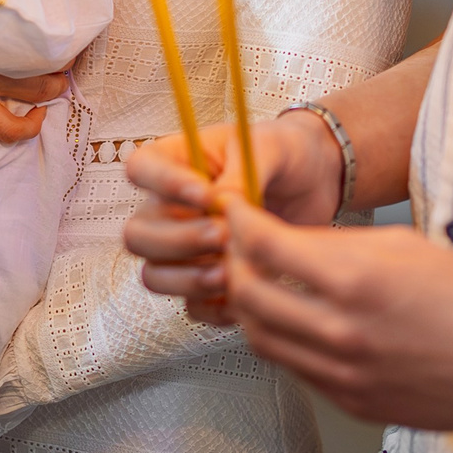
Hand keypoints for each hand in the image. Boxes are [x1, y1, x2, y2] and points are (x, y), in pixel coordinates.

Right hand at [123, 111, 346, 321]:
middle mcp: (169, 208)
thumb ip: (241, 172)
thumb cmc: (283, 152)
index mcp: (176, 161)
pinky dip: (213, 305)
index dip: (163, 186)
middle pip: (137, 234)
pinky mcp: (207, 279)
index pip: (139, 169)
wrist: (316, 181)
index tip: (206, 195)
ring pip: (155, 275)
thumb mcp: (267, 146)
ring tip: (229, 271)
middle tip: (222, 235)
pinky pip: (191, 305)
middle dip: (177, 241)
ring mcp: (184, 248)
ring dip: (187, 278)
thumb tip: (220, 205)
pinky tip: (242, 293)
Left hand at [219, 203, 452, 429]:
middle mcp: (341, 332)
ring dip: (250, 308)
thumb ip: (335, 245)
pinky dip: (283, 341)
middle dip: (232, 265)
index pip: (263, 247)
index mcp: (354, 281)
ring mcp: (344, 375)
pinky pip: (295, 369)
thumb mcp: (401, 246)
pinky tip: (296, 322)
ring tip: (259, 285)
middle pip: (247, 296)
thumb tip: (285, 242)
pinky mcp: (352, 404)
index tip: (233, 211)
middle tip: (238, 249)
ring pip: (261, 339)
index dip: (238, 223)